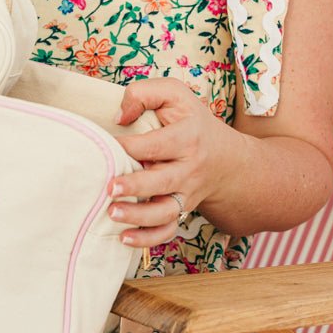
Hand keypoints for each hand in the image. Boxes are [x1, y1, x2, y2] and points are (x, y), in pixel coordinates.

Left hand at [109, 77, 225, 247]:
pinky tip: (124, 238)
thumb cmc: (192, 122)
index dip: (128, 146)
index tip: (105, 146)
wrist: (226, 159)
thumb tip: (119, 118)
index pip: (156, 144)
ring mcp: (186, 193)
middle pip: (162, 181)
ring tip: (113, 214)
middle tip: (109, 188)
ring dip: (138, 217)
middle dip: (135, 187)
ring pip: (165, 212)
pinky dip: (147, 239)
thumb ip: (144, 93)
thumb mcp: (175, 94)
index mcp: (187, 138)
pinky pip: (168, 231)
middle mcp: (189, 169)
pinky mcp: (181, 210)